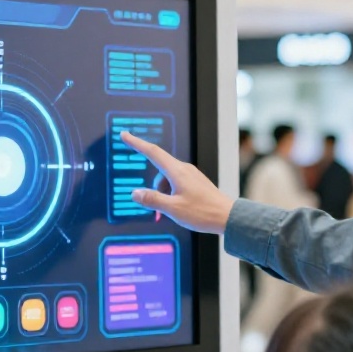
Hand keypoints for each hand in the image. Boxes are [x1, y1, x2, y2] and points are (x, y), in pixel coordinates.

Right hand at [119, 131, 234, 234]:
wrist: (228, 216)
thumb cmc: (202, 213)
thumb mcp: (173, 209)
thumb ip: (152, 200)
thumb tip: (135, 193)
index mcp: (177, 172)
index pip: (152, 152)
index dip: (136, 143)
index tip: (124, 134)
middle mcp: (184, 170)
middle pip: (159, 172)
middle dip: (153, 190)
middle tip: (157, 212)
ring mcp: (191, 175)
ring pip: (167, 180)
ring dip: (163, 195)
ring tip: (171, 213)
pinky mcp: (196, 182)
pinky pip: (177, 184)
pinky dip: (171, 195)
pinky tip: (178, 210)